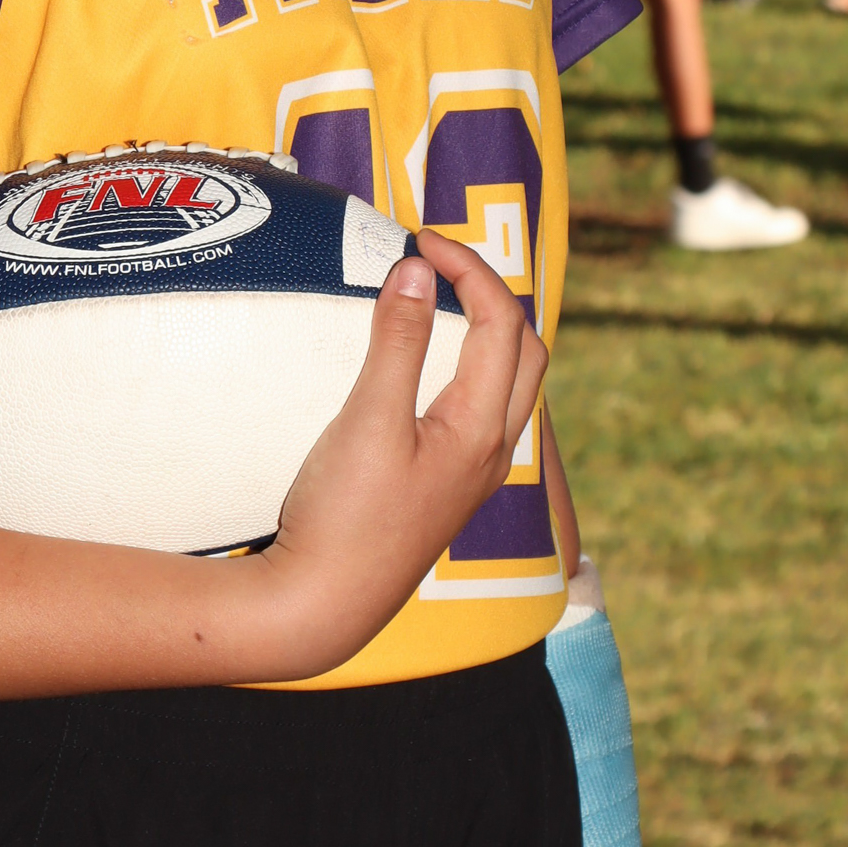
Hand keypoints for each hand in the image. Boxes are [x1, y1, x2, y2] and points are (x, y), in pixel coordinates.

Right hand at [254, 232, 546, 680]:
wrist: (321, 606)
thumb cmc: (344, 518)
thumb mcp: (366, 420)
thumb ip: (396, 342)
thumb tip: (417, 269)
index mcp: (481, 430)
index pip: (503, 323)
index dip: (470, 269)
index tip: (419, 240)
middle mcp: (491, 451)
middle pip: (525, 350)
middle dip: (493, 294)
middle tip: (436, 262)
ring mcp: (472, 474)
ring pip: (509, 383)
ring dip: (488, 331)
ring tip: (436, 300)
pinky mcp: (447, 488)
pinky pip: (483, 409)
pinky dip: (469, 366)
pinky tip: (426, 366)